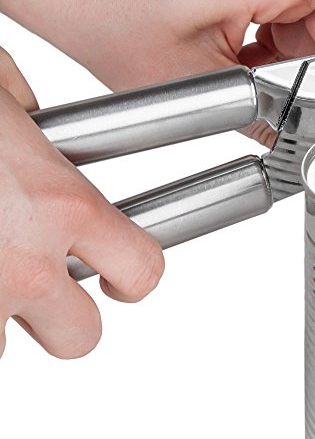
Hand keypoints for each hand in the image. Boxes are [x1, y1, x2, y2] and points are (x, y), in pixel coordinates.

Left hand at [0, 0, 314, 145]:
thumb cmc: (107, 9)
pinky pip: (283, 21)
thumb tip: (290, 136)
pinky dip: (275, 55)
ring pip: (314, 21)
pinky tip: (245, 72)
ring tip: (257, 85)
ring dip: (298, 64)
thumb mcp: (188, 78)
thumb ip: (254, 113)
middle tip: (302, 100)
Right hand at [0, 48, 163, 357]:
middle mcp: (24, 263)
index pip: (141, 267)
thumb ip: (36, 124)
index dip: (136, 279)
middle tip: (40, 286)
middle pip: (82, 338)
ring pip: (3, 350)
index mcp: (62, 202)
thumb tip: (39, 132)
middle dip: (65, 319)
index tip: (120, 281)